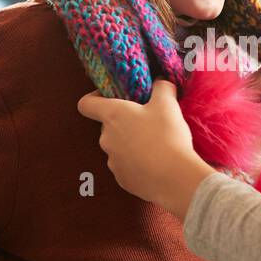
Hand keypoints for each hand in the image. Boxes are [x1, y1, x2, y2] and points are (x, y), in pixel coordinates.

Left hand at [77, 80, 216, 219]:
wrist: (174, 177)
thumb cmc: (167, 137)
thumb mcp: (168, 104)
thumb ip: (161, 87)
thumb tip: (160, 81)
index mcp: (113, 115)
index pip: (86, 104)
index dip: (95, 97)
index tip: (111, 97)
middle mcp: (106, 138)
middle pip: (108, 125)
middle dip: (125, 122)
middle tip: (148, 121)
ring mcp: (112, 161)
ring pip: (118, 147)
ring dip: (131, 143)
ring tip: (156, 145)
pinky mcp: (121, 179)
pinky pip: (126, 166)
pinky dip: (137, 163)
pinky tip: (156, 163)